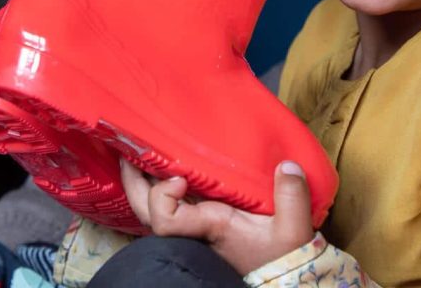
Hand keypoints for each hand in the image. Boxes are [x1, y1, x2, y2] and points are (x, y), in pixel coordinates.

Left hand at [121, 159, 314, 275]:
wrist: (281, 273)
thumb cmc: (282, 254)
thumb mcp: (293, 229)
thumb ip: (292, 198)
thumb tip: (286, 166)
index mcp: (208, 226)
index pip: (164, 220)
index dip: (161, 198)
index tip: (178, 178)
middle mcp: (194, 226)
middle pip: (146, 211)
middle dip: (133, 181)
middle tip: (127, 148)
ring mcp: (195, 222)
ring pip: (154, 206)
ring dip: (143, 179)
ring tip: (138, 147)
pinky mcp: (201, 217)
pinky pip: (170, 201)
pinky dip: (160, 182)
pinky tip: (162, 161)